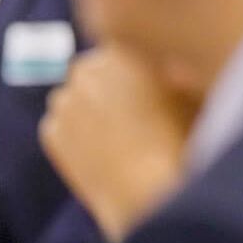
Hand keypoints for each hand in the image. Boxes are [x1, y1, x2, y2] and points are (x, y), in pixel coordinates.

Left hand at [39, 45, 201, 242]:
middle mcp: (86, 68)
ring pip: (75, 97)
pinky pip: (61, 125)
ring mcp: (64, 100)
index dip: (133, 70)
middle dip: (108, 87)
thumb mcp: (191, 92)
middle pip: (93, 70)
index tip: (146, 91)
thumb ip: (173, 67)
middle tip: (132, 117)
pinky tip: (102, 155)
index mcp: (121, 49)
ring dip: (89, 109)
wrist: (150, 195)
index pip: (120, 47)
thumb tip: (168, 62)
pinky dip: (75, 136)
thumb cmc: (182, 143)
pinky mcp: (51, 131)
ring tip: (119, 139)